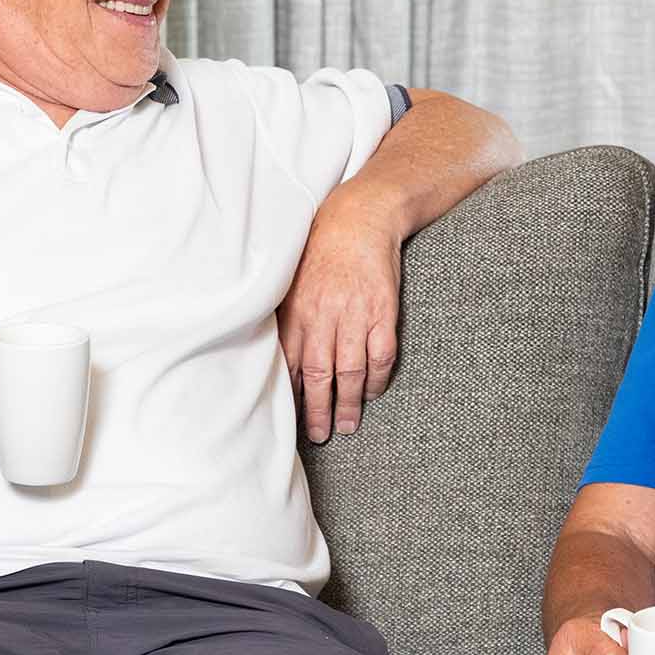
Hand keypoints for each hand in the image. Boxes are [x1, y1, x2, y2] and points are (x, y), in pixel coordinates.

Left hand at [278, 199, 402, 441]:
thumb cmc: (320, 249)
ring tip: (347, 425)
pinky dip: (378, 379)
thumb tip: (269, 357)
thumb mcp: (291, 281)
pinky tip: (373, 393)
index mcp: (296, 311)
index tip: (287, 421)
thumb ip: (284, 318)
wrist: (360, 218)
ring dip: (349, 403)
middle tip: (319, 435)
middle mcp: (324, 316)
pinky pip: (381, 355)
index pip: (289, 365)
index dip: (289, 397)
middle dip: (317, 411)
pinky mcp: (384, 311)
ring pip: (351, 371)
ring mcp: (356, 315)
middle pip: (318, 375)